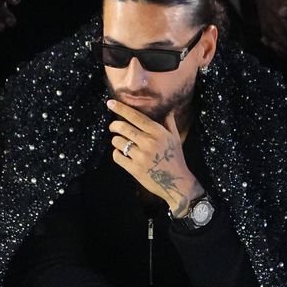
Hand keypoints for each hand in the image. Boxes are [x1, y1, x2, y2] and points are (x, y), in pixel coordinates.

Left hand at [107, 100, 202, 215]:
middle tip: (112, 127)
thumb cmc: (175, 159)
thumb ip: (169, 123)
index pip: (135, 116)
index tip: (110, 103)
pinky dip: (116, 154)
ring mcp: (141, 156)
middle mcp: (149, 142)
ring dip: (116, 141)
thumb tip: (168, 110)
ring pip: (118, 142)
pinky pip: (117, 156)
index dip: (121, 108)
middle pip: (123, 127)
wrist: (176, 183)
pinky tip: (121, 154)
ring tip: (120, 143)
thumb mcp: (175, 139)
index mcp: (158, 132)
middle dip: (114, 125)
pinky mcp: (134, 169)